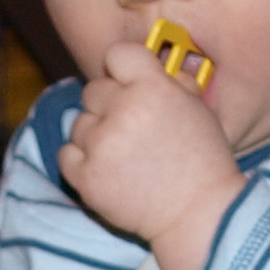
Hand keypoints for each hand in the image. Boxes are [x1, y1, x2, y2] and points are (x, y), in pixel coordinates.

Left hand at [57, 35, 243, 269]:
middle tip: (131, 130)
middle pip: (93, 90)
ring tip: (124, 156)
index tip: (127, 84)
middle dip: (109, 106)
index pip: (117, 53)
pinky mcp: (85, 177)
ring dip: (95, 135)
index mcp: (153, 87)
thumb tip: (153, 67)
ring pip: (79, 124)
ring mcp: (101, 144)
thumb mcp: (198, 110)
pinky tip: (107, 170)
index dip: (121, 69)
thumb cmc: (203, 162)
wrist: (198, 215)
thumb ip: (173, 83)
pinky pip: (66, 155)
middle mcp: (123, 110)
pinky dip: (81, 161)